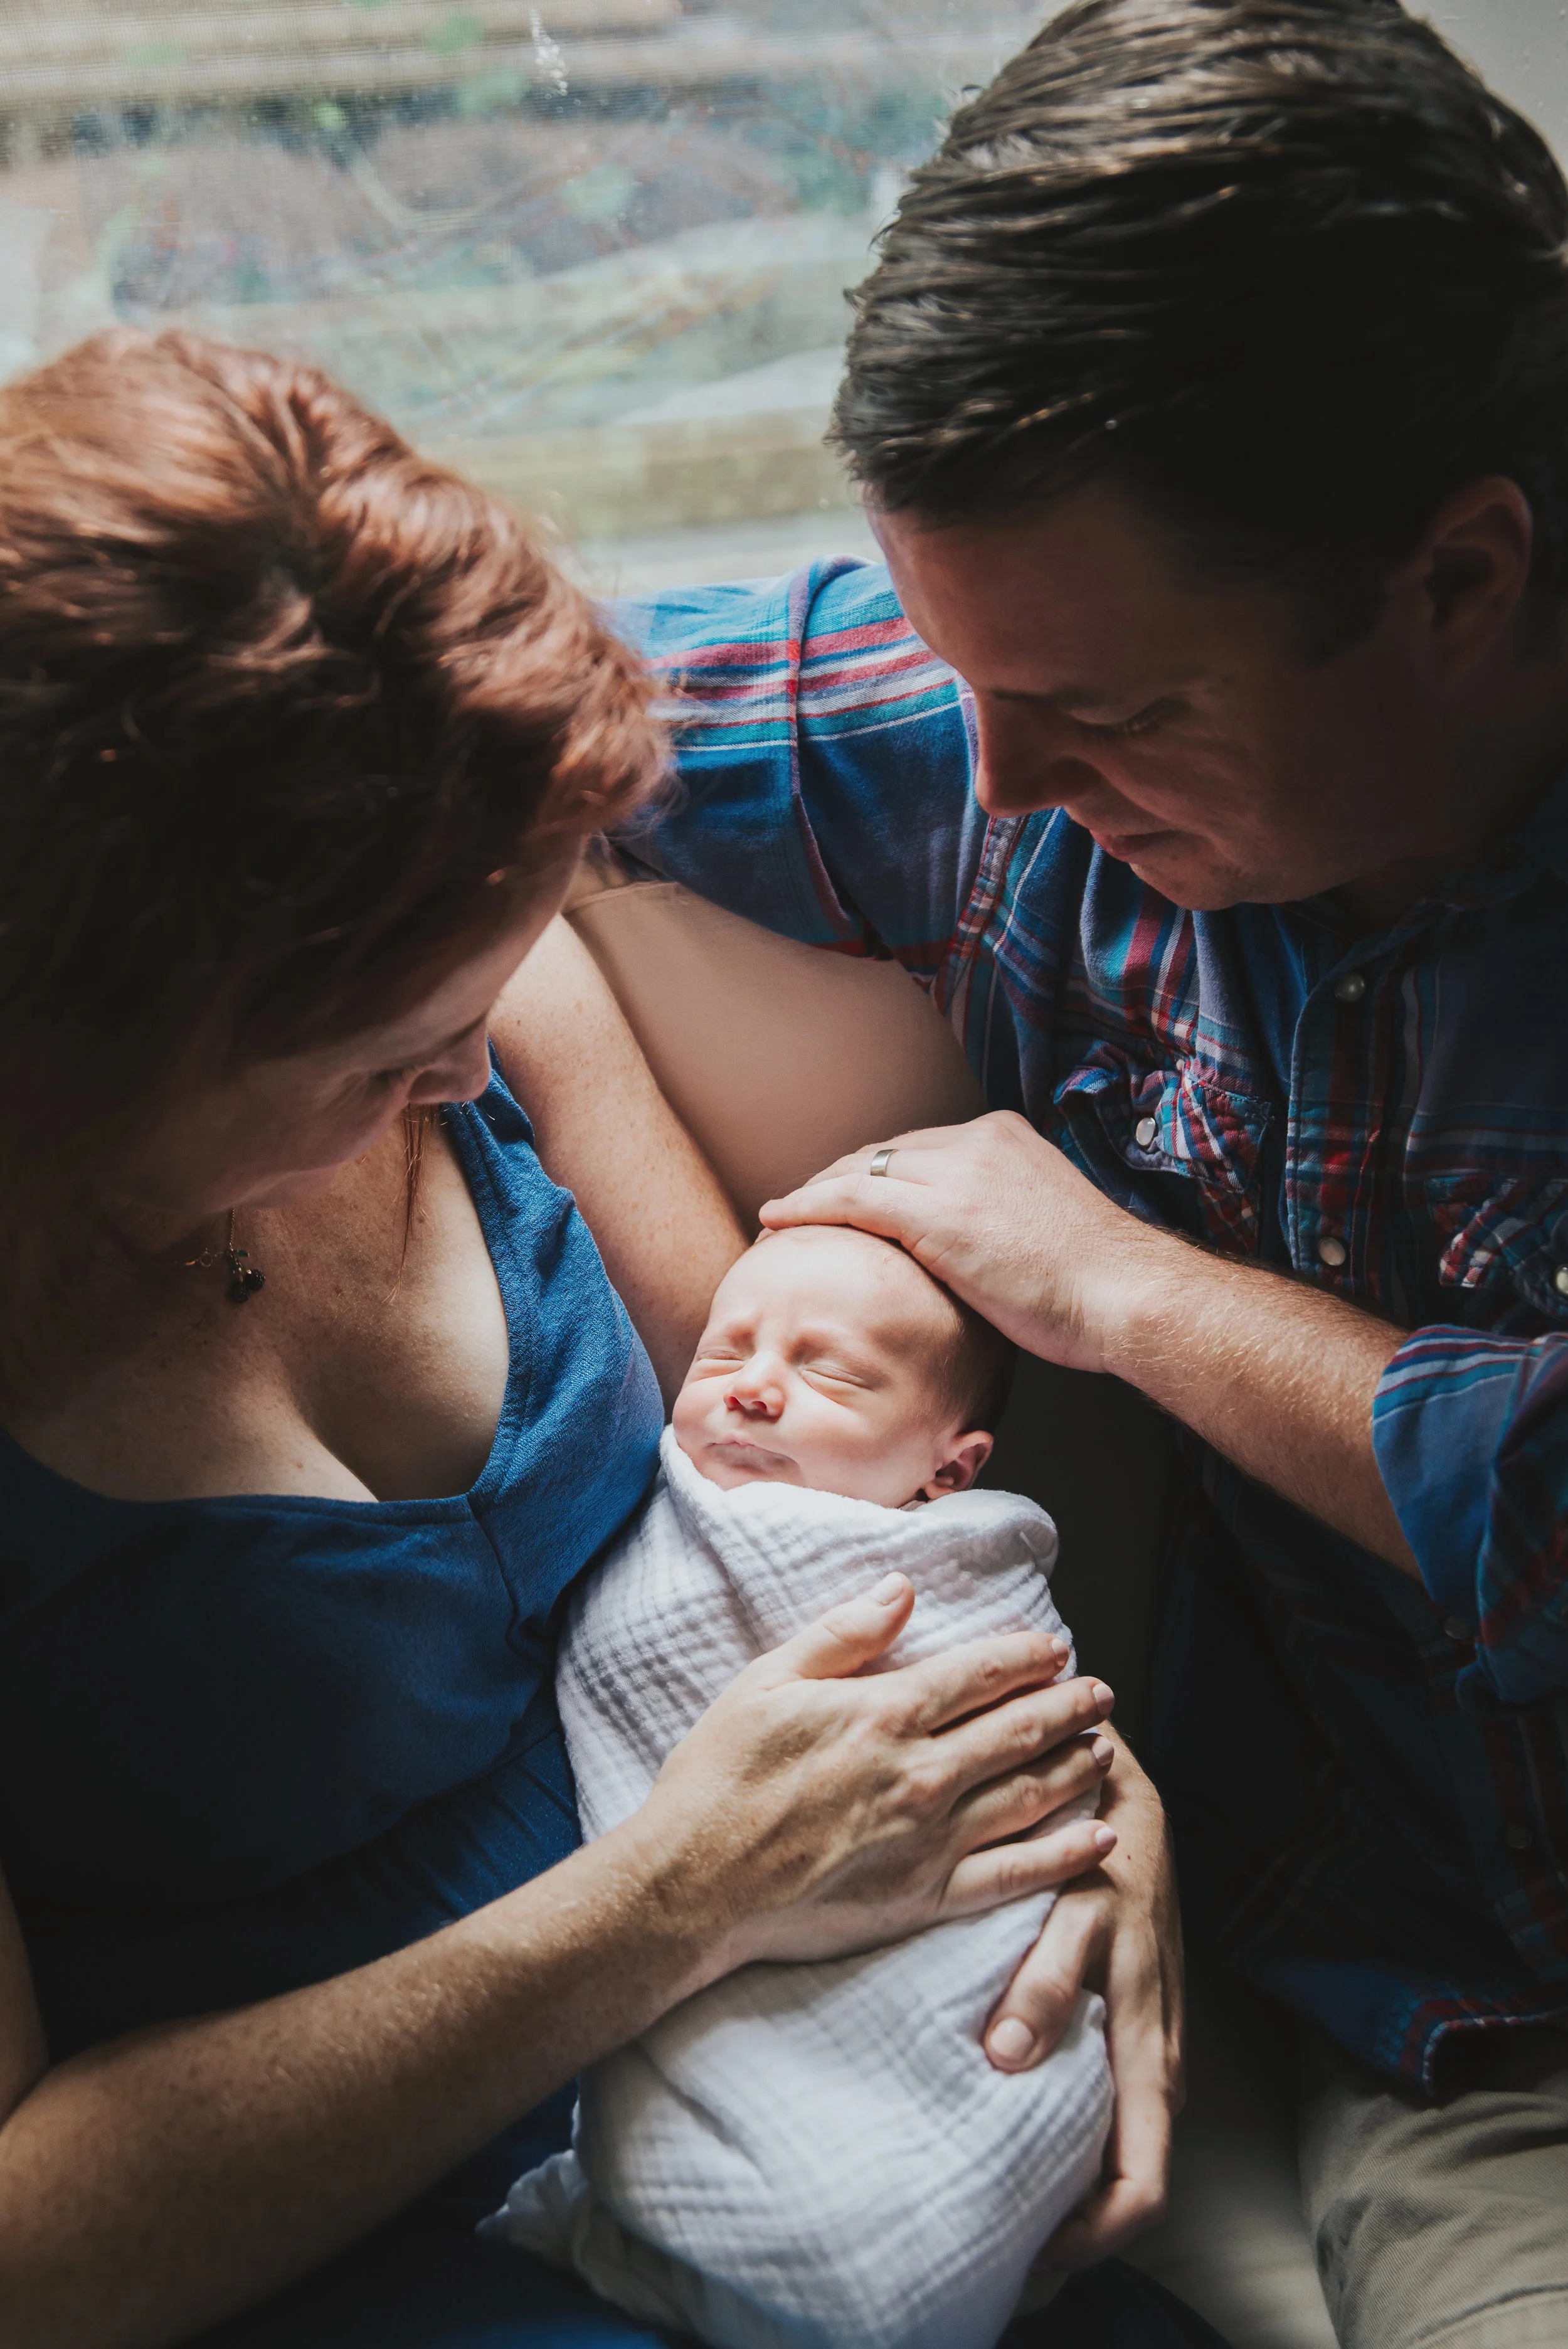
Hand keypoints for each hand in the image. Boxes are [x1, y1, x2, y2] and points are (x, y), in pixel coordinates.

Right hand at [635, 1574, 1118, 1975]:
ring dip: (1075, 1768)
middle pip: (1018, 1731)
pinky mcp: (924, 1900)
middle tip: (1101, 1693)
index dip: (1025, 1657)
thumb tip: (903, 1588)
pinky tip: (1099, 1838)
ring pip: (1028, 1797)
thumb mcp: (766, 1682)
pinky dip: (1065, 1856)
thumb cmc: (719, 1778)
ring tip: (1105, 1750)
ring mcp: (929, 1841)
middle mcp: (920, 1774)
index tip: (1057, 1648)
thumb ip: (843, 1634)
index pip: (979, 1674)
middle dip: (1068, 1707)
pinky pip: (1014, 1876)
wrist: (690, 1887)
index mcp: (883, 1713)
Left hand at [760, 1113, 1167, 1374]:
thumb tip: (972, 1250)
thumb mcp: (1042, 1226)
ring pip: (860, 1171)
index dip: (872, 1174)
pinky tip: (778, 1219)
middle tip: (798, 1207)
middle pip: (884, 1153)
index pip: (918, 1149)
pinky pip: (853, 1199)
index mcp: (1004, 1138)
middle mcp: (978, 1142)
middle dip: (837, 1179)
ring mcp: (958, 1172)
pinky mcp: (939, 1212)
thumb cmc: (1094, 1284)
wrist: (1124, 1294)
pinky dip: (808, 1206)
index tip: (842, 1198)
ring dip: (814, 1193)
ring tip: (780, 1216)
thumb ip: (1000, 1219)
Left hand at [983, 1734, 1182, 2264]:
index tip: (1028, 2260)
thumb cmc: (1098, 1848)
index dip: (1092, 2242)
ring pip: (1119, 2145)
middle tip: (996, 2252)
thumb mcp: (1075, 1909)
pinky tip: (1015, 2128)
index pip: (1141, 2188)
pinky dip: (1069, 2134)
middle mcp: (1158, 2057)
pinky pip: (1109, 2103)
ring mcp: (1150, 2041)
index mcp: (1148, 2047)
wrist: (1122, 1791)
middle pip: (1130, 2183)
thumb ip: (1046, 1981)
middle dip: (1073, 2231)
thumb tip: (1008, 2060)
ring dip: (1069, 2184)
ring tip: (995, 2204)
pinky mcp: (1132, 2018)